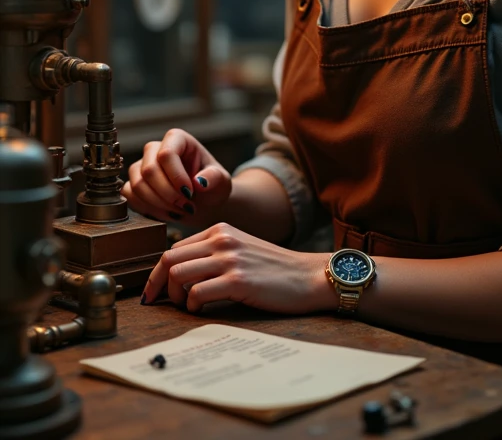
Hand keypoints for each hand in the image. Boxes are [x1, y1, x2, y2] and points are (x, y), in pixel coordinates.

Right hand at [122, 129, 231, 226]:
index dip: (176, 177)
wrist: (203, 202)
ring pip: (138, 185)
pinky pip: (131, 196)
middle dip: (168, 194)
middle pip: (149, 170)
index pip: (166, 154)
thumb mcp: (221, 181)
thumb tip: (199, 182)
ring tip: (180, 211)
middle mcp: (155, 149)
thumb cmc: (212, 186)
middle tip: (186, 207)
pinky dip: (148, 209)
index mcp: (177, 139)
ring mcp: (141, 166)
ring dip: (159, 204)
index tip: (190, 193)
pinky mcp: (133, 184)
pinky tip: (167, 213)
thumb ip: (214, 178)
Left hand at [141, 221, 335, 314]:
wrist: (308, 276)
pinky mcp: (238, 280)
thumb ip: (214, 253)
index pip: (174, 248)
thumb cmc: (275, 270)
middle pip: (169, 259)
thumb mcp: (241, 249)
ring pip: (178, 275)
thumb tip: (178, 274)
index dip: (158, 272)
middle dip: (157, 284)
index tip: (154, 291)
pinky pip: (197, 293)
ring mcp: (229, 259)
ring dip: (174, 296)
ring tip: (186, 306)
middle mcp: (222, 239)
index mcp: (220, 230)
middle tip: (157, 303)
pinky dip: (192, 306)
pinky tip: (202, 310)